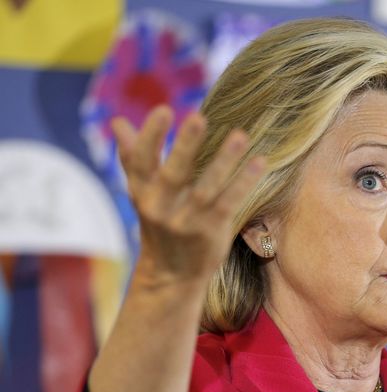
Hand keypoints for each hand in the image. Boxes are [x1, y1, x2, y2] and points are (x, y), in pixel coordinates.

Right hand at [111, 105, 264, 287]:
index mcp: (143, 193)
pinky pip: (229, 204)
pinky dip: (244, 183)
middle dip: (184, 146)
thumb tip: (117, 121)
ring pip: (206, 189)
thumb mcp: (143, 193)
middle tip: (198, 116)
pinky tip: (259, 162)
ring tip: (241, 135)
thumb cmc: (159, 225)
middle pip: (173, 173)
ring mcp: (186, 222)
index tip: (164, 110)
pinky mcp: (210, 232)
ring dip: (224, 161)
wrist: (170, 276)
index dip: (150, 136)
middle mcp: (161, 208)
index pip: (141, 161)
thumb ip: (133, 157)